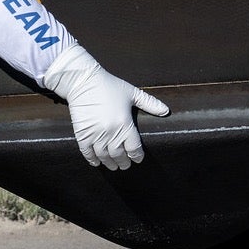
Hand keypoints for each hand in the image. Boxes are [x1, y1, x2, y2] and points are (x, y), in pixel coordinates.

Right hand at [42, 44, 169, 169]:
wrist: (83, 81)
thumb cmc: (109, 86)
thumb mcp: (132, 93)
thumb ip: (150, 103)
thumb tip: (166, 111)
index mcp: (125, 123)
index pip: (134, 148)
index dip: (137, 156)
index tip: (138, 159)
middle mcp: (111, 132)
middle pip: (119, 156)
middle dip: (124, 162)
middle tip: (125, 165)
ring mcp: (95, 135)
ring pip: (104, 156)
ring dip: (109, 164)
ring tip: (113, 166)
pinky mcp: (82, 134)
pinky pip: (87, 152)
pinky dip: (92, 160)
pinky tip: (96, 162)